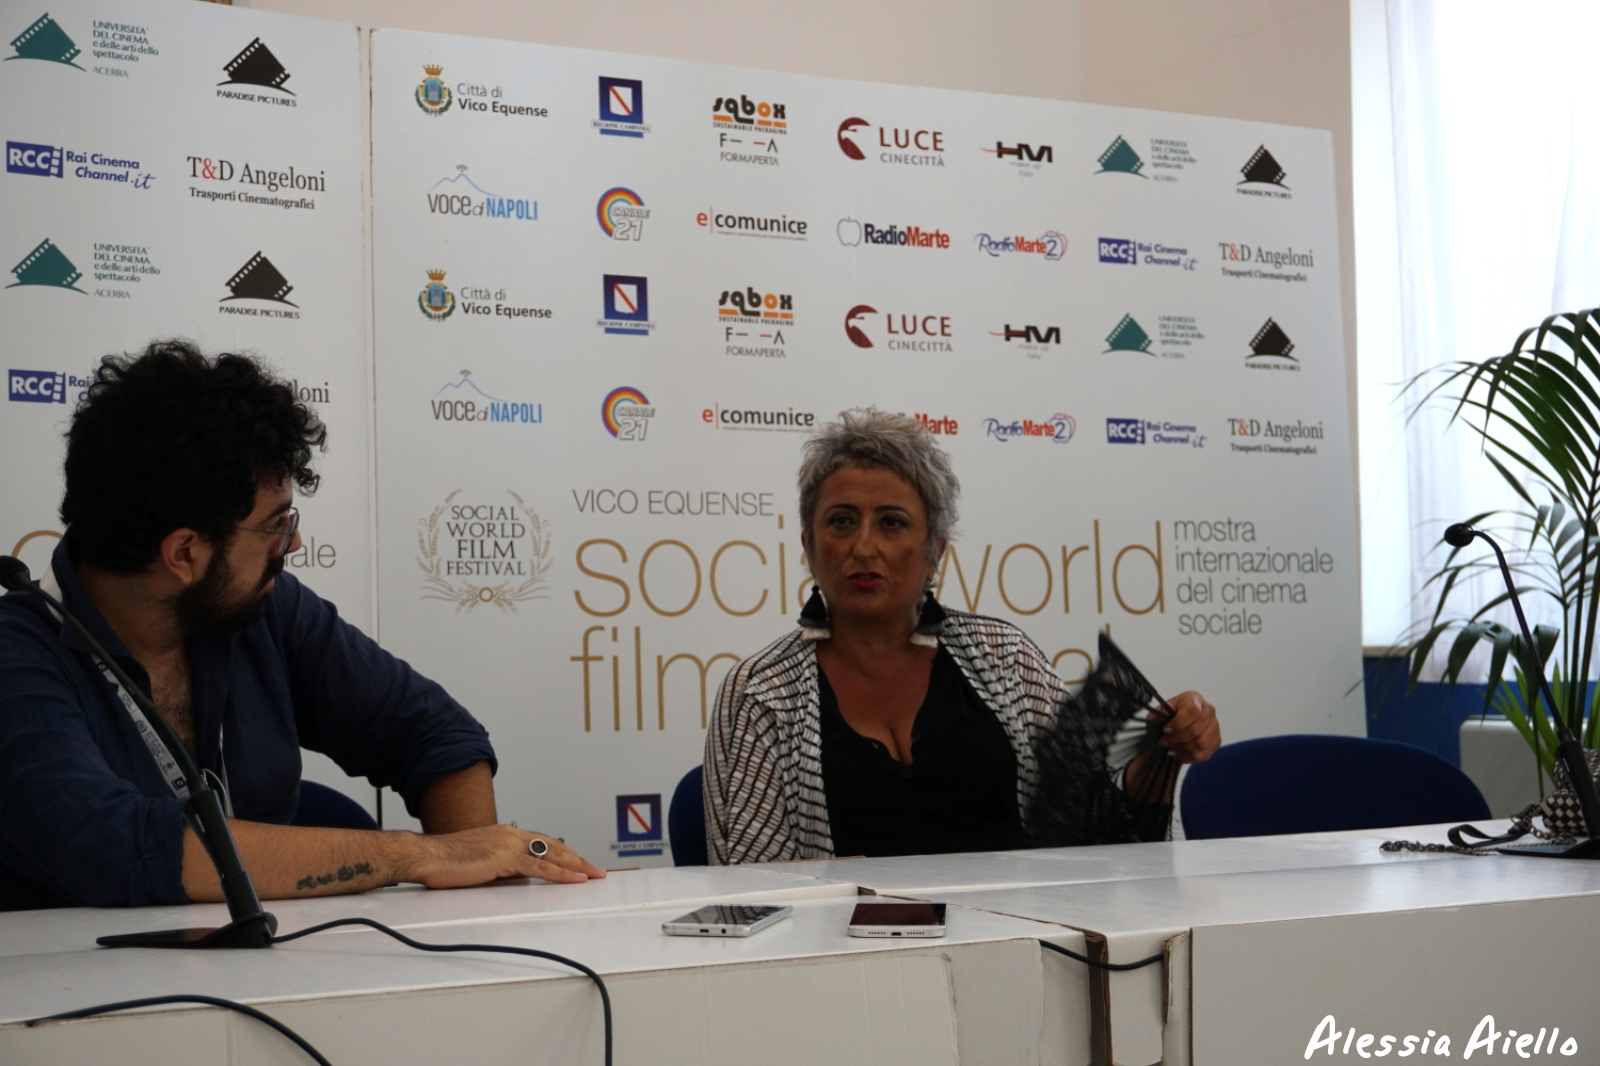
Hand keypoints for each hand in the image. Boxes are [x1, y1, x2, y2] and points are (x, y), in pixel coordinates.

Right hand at [403, 824, 607, 887]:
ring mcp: (508, 843)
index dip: (563, 853)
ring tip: (595, 875)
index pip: (542, 843)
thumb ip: (502, 868)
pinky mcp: (504, 856)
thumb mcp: (480, 864)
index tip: (579, 862)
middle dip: (578, 858)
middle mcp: (510, 834)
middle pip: (554, 846)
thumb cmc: (445, 862)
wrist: (425, 856)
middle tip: (597, 870)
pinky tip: (575, 879)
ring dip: (577, 866)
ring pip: (552, 854)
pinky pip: (540, 866)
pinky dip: (561, 873)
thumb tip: (520, 880)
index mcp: (505, 834)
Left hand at [1159, 691, 1220, 763]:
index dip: (1178, 723)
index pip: (1192, 710)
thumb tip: (1164, 712)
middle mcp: (1208, 710)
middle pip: (1196, 729)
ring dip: (1183, 749)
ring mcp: (1215, 726)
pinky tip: (1179, 753)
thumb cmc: (1169, 716)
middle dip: (1177, 739)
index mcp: (1194, 698)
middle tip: (1164, 742)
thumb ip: (1161, 711)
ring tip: (1171, 749)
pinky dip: (1189, 756)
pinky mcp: (1216, 740)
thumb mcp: (1160, 711)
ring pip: (1201, 743)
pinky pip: (1205, 753)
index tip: (1165, 730)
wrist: (1176, 725)